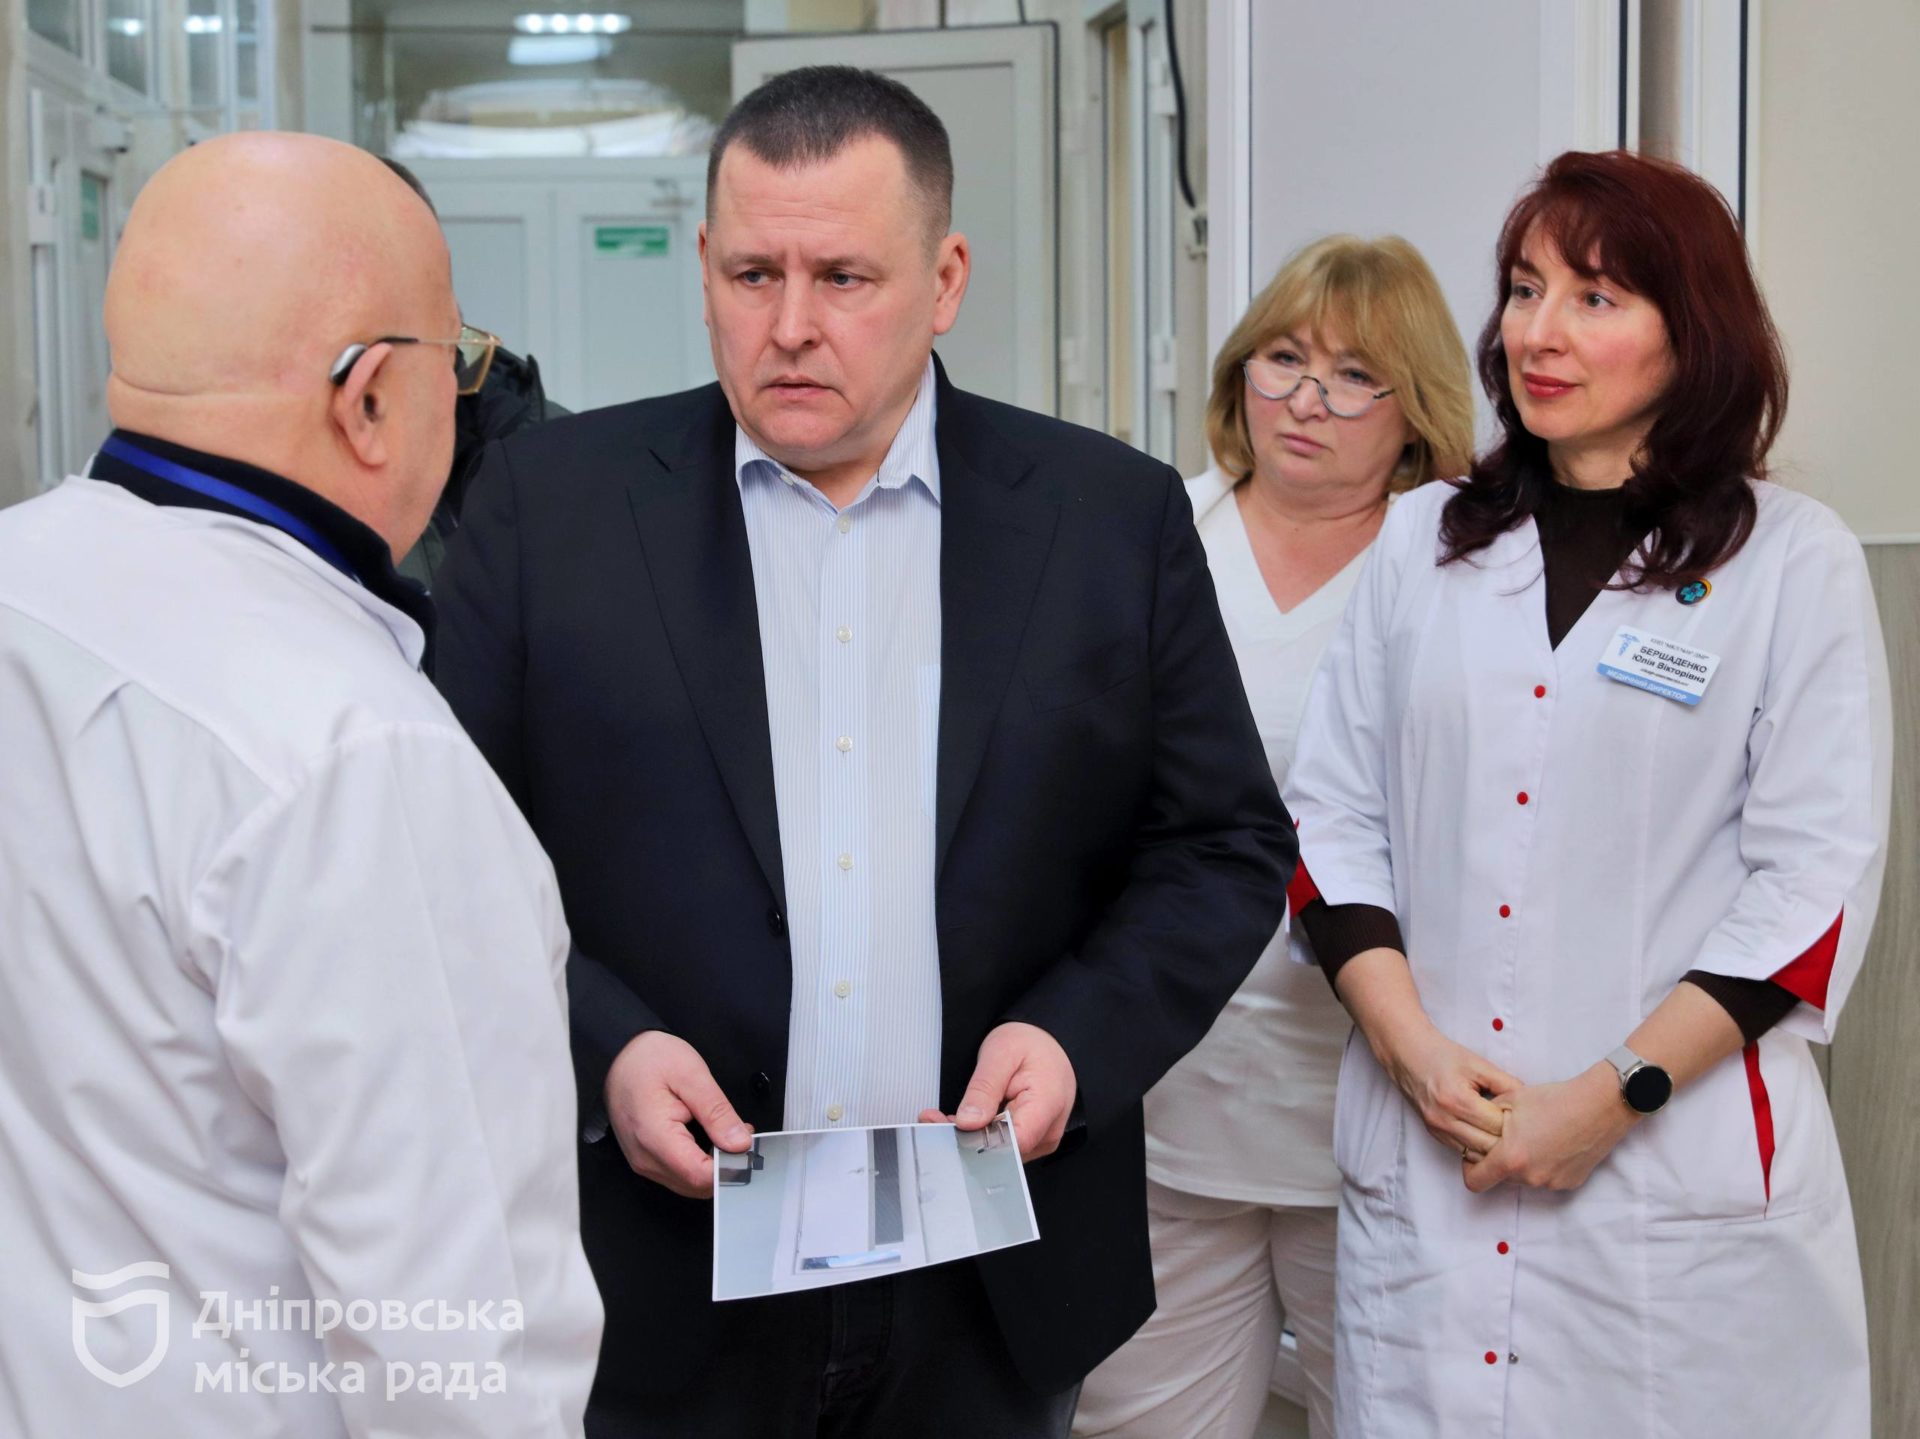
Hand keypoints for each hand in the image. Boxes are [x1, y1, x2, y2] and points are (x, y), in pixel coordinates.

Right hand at [604, 1031, 752, 1198]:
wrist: (619, 1054)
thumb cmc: (649, 1058)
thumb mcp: (692, 1075)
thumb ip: (717, 1112)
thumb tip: (740, 1143)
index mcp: (655, 1137)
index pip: (700, 1176)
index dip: (730, 1167)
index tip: (747, 1147)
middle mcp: (645, 1158)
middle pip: (696, 1186)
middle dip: (725, 1166)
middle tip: (741, 1134)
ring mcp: (643, 1161)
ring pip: (689, 1184)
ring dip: (713, 1165)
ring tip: (725, 1132)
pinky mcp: (645, 1158)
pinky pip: (678, 1174)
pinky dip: (699, 1162)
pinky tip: (709, 1139)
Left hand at [918, 1022, 1076, 1160]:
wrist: (1047, 1041)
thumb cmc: (1031, 1042)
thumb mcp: (1001, 1054)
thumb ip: (984, 1089)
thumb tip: (968, 1121)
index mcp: (1047, 1106)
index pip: (1012, 1142)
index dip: (978, 1140)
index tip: (950, 1127)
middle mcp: (1047, 1130)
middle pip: (1002, 1150)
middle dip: (965, 1137)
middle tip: (934, 1119)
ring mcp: (1039, 1138)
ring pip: (998, 1150)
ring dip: (969, 1136)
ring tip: (942, 1118)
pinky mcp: (1029, 1139)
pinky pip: (1001, 1143)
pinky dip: (978, 1134)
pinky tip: (960, 1122)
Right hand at [1380, 1020, 1519, 1159]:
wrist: (1408, 1055)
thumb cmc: (1443, 1055)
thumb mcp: (1479, 1064)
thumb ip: (1506, 1083)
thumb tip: (1529, 1103)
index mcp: (1457, 1100)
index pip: (1497, 1125)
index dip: (1514, 1122)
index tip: (1524, 1115)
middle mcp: (1444, 1119)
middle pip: (1488, 1146)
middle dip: (1506, 1139)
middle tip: (1520, 1130)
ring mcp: (1437, 1130)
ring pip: (1475, 1155)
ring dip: (1492, 1148)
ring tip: (1505, 1135)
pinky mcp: (1434, 1134)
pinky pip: (1462, 1152)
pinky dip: (1478, 1147)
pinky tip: (1487, 1135)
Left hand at [1464, 1062, 1637, 1194]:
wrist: (1600, 1105)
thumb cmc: (1554, 1099)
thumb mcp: (1510, 1100)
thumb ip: (1485, 1117)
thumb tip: (1474, 1126)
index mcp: (1511, 1158)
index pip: (1474, 1180)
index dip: (1469, 1167)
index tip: (1475, 1152)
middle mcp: (1530, 1177)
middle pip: (1500, 1177)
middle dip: (1498, 1160)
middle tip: (1509, 1136)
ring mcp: (1551, 1183)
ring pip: (1523, 1178)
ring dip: (1522, 1162)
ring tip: (1535, 1135)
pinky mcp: (1569, 1183)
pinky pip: (1546, 1178)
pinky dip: (1543, 1165)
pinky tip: (1554, 1143)